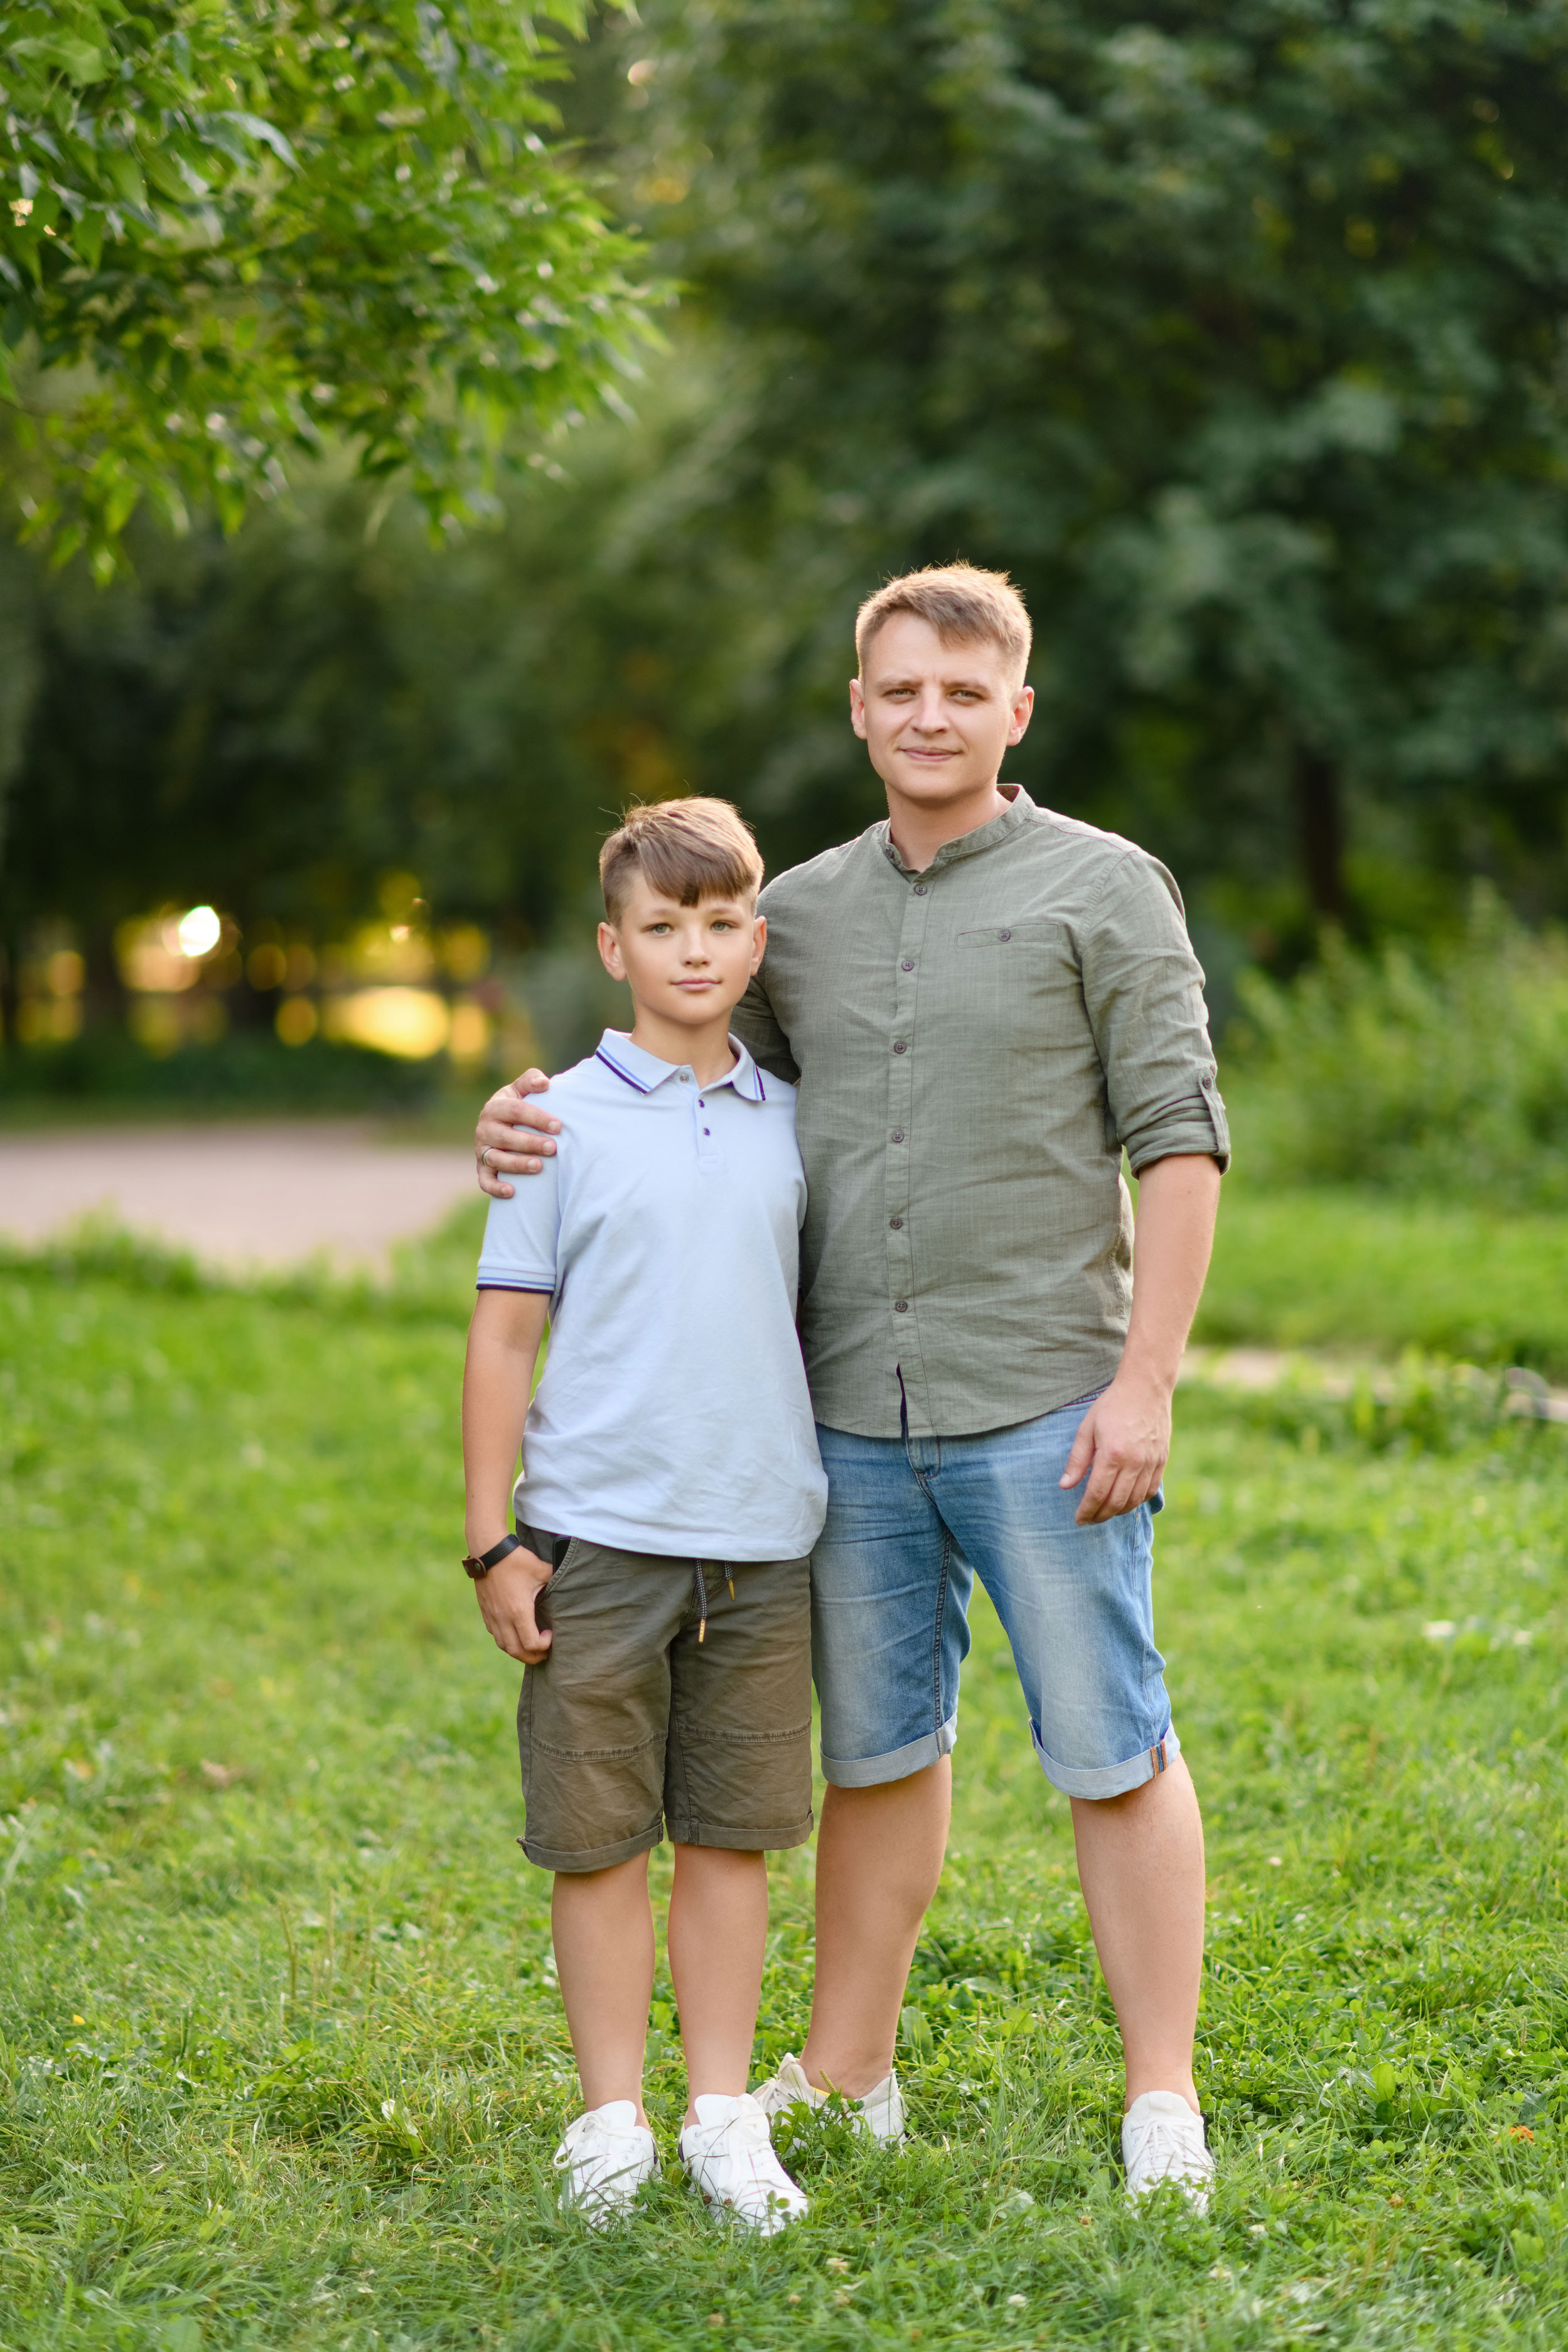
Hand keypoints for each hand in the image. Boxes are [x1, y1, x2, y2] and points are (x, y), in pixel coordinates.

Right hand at [472, 1546, 555, 1662]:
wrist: (488, 1551)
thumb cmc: (516, 1560)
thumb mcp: (541, 1570)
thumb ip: (556, 1580)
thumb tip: (569, 1584)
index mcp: (519, 1611)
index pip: (531, 1643)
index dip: (544, 1645)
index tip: (550, 1635)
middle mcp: (503, 1618)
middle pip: (516, 1651)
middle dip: (532, 1657)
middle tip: (544, 1654)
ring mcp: (492, 1616)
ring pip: (503, 1645)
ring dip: (518, 1651)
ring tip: (530, 1649)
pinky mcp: (485, 1612)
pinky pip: (495, 1635)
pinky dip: (506, 1641)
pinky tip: (515, 1635)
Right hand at [476, 1071, 560, 1197]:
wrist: (501, 1125)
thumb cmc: (518, 1106)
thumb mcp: (521, 1090)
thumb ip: (531, 1080)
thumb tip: (544, 1083)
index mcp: (495, 1107)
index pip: (516, 1111)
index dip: (537, 1118)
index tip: (558, 1126)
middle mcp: (485, 1128)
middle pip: (506, 1137)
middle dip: (531, 1143)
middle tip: (553, 1148)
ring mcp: (481, 1150)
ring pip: (496, 1159)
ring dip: (517, 1164)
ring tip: (538, 1166)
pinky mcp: (482, 1168)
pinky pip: (485, 1181)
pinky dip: (495, 1187)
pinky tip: (512, 1191)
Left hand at [1059, 1373, 1170, 1525]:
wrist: (1146, 1388)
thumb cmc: (1112, 1405)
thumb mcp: (1087, 1428)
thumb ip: (1077, 1460)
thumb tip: (1065, 1485)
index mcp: (1112, 1454)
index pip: (1097, 1493)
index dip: (1086, 1510)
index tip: (1078, 1519)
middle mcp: (1134, 1462)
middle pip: (1116, 1502)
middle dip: (1100, 1515)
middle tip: (1089, 1519)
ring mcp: (1151, 1463)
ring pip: (1134, 1500)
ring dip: (1118, 1512)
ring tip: (1104, 1512)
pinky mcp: (1162, 1461)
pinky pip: (1150, 1491)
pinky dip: (1137, 1502)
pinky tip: (1125, 1502)